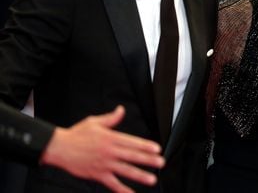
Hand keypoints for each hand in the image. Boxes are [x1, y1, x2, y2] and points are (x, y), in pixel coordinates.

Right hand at [40, 105, 164, 192]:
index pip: (132, 142)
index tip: (157, 148)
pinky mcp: (97, 174)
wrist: (59, 147)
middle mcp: (109, 151)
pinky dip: (122, 190)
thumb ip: (111, 118)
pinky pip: (112, 183)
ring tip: (152, 179)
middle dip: (148, 160)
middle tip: (161, 162)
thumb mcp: (95, 122)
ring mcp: (104, 164)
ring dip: (140, 175)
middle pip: (132, 156)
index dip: (146, 146)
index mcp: (111, 138)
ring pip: (125, 170)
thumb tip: (121, 110)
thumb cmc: (76, 134)